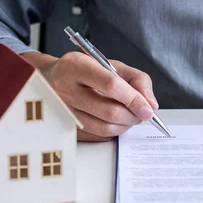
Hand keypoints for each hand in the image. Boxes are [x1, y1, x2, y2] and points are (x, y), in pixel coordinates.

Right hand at [21, 52, 158, 141]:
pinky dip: (113, 131)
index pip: (111, 85)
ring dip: (125, 125)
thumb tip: (151, 104)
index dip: (134, 99)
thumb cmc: (86, 71)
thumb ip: (137, 79)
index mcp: (75, 66)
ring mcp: (61, 111)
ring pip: (104, 128)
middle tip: (141, 113)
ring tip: (129, 116)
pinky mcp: (64, 127)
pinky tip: (114, 121)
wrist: (51, 79)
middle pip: (109, 111)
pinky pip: (97, 136)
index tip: (148, 109)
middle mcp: (63, 88)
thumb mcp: (112, 65)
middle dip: (133, 116)